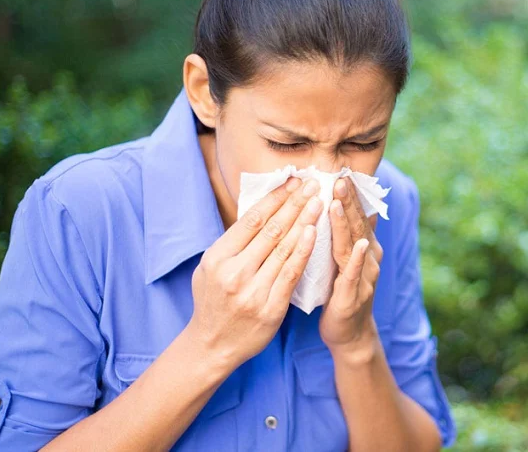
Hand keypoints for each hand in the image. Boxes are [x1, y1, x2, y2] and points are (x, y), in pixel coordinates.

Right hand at [185, 177, 322, 374]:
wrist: (212, 345)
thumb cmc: (213, 301)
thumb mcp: (209, 268)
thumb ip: (232, 243)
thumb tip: (261, 211)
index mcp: (218, 258)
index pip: (252, 220)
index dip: (275, 199)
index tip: (292, 182)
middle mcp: (234, 272)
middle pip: (271, 230)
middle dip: (294, 204)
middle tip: (312, 184)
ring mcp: (253, 291)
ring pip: (284, 248)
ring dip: (304, 221)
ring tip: (318, 202)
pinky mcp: (271, 308)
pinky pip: (291, 274)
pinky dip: (303, 251)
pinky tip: (314, 233)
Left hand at [319, 176, 383, 354]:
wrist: (349, 335)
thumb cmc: (342, 294)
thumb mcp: (345, 260)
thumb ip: (348, 235)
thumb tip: (358, 207)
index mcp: (364, 248)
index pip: (355, 215)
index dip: (349, 195)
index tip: (340, 172)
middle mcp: (369, 259)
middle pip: (357, 225)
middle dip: (348, 201)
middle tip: (339, 177)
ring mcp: (364, 277)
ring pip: (355, 245)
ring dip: (348, 223)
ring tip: (339, 202)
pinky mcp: (355, 296)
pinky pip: (355, 275)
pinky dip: (358, 260)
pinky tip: (360, 246)